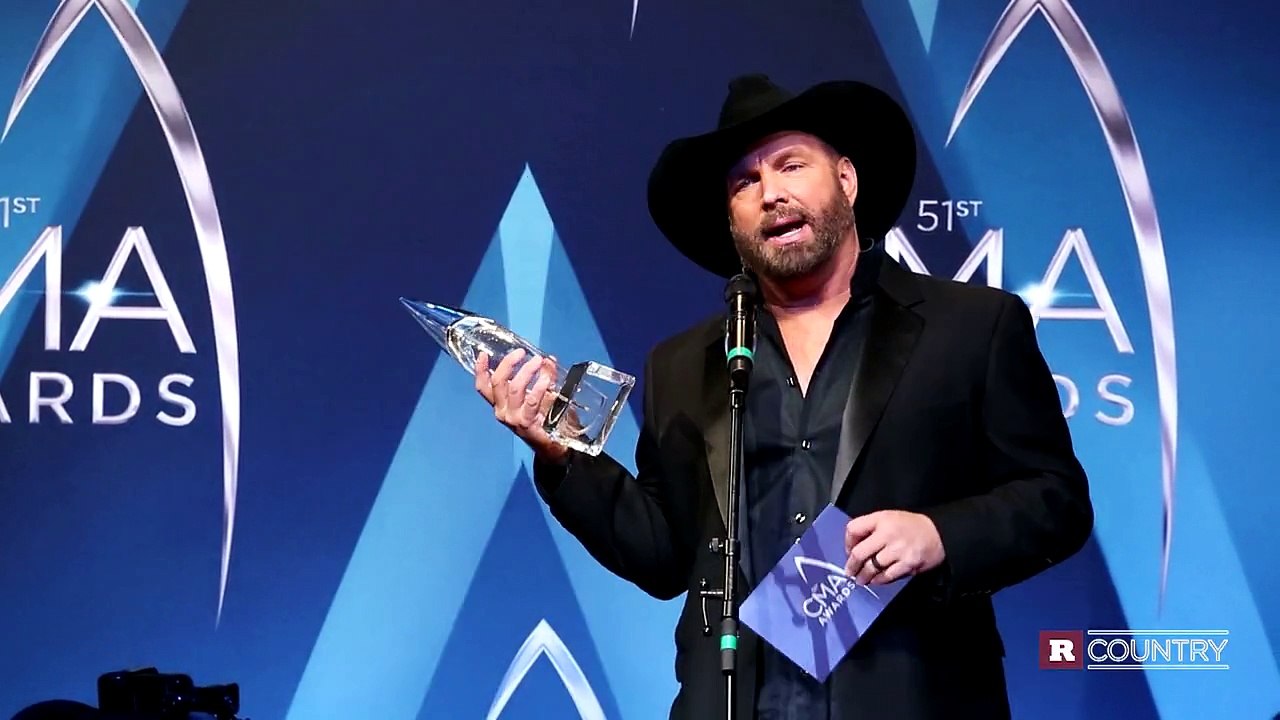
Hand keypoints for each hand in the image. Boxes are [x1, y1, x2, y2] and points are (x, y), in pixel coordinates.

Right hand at [474, 349, 568, 463]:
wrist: (554, 446)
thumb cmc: (546, 419)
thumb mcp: (543, 394)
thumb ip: (544, 376)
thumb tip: (548, 360)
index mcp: (500, 404)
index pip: (483, 387)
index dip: (480, 370)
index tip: (483, 354)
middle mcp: (502, 411)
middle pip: (497, 383)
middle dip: (508, 364)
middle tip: (521, 352)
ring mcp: (513, 418)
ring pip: (514, 389)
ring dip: (526, 372)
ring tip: (538, 361)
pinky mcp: (526, 424)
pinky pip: (531, 402)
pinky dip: (538, 388)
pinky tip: (546, 379)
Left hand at [843, 510, 944, 584]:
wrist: (938, 533)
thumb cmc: (911, 526)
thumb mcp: (888, 517)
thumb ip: (871, 527)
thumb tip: (853, 545)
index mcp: (881, 519)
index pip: (853, 529)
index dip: (847, 542)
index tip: (848, 550)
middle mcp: (887, 534)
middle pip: (859, 553)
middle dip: (851, 565)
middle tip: (850, 571)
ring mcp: (898, 550)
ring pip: (871, 567)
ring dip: (864, 576)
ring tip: (861, 579)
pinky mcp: (908, 564)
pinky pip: (887, 576)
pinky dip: (879, 580)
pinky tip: (876, 580)